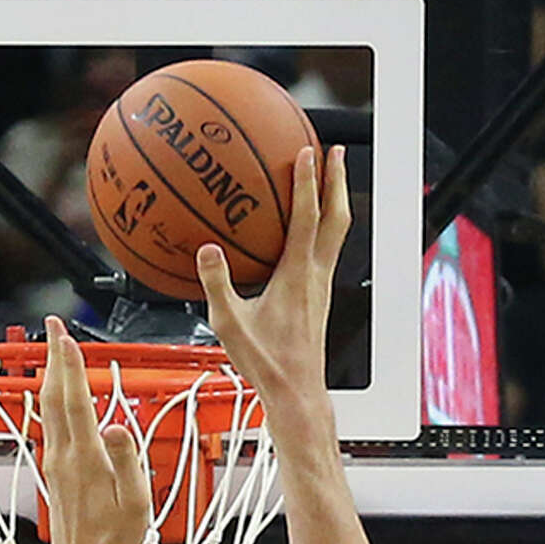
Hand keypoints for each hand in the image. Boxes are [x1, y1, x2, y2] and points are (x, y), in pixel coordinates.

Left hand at [37, 318, 150, 543]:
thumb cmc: (112, 540)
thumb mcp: (134, 503)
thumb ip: (127, 461)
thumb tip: (118, 426)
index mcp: (86, 458)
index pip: (76, 400)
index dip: (71, 365)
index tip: (66, 335)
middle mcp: (65, 454)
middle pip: (57, 394)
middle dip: (56, 357)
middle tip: (55, 325)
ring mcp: (56, 460)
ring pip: (50, 406)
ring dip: (53, 372)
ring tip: (56, 347)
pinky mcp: (54, 467)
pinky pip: (51, 421)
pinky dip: (55, 396)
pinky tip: (58, 389)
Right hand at [198, 145, 350, 427]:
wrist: (296, 392)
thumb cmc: (266, 364)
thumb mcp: (231, 325)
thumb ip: (218, 285)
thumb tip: (206, 250)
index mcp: (298, 276)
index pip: (307, 218)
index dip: (307, 182)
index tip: (307, 151)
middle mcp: (317, 275)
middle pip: (337, 217)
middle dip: (336, 180)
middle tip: (335, 152)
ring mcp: (322, 285)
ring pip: (338, 232)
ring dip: (335, 200)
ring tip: (329, 177)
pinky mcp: (320, 297)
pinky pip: (326, 250)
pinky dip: (323, 227)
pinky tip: (308, 227)